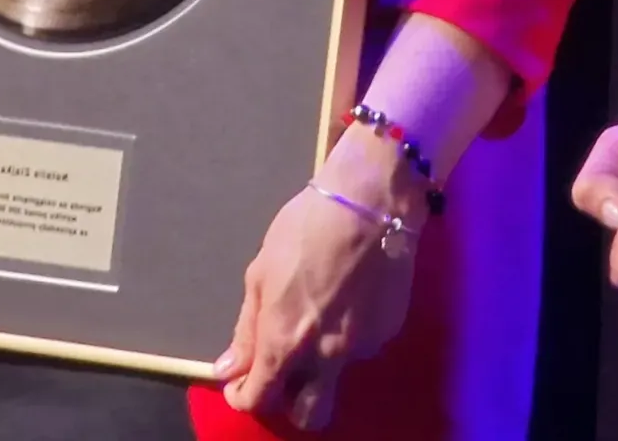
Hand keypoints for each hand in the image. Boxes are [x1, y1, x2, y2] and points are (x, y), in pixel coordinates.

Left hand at [216, 180, 417, 430]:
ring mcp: (361, 347)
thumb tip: (229, 368)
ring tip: (321, 311)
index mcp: (286, 343)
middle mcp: (325, 357)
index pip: (260, 397)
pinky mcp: (388, 330)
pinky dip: (349, 331)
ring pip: (338, 375)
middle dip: (293, 403)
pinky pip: (361, 345)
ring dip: (323, 361)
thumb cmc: (304, 228)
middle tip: (284, 371)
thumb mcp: (261, 271)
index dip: (243, 396)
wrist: (369, 203)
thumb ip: (247, 327)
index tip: (239, 384)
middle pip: (310, 415)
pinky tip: (349, 293)